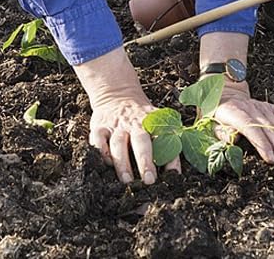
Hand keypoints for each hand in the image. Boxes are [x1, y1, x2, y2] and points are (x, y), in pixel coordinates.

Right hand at [75, 46, 164, 183]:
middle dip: (145, 160)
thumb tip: (175, 173)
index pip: (164, 138)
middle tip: (149, 180)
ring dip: (122, 163)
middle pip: (141, 141)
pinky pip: (98, 140)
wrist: (117, 93)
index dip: (169, 156)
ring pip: (118, 144)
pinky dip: (101, 152)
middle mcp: (134, 123)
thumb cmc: (140, 116)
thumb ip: (166, 141)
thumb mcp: (156, 121)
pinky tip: (106, 164)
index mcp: (152, 122)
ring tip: (127, 181)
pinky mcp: (99, 128)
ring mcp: (116, 126)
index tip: (173, 175)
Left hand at [212, 85, 273, 169]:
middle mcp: (253, 109)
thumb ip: (221, 133)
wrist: (226, 93)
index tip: (271, 160)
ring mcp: (264, 108)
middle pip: (271, 129)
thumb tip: (233, 139)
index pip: (251, 127)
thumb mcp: (211, 124)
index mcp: (235, 113)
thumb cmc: (216, 115)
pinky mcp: (273, 108)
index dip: (262, 143)